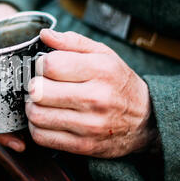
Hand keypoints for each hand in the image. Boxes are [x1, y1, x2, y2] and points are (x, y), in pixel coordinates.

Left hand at [26, 29, 157, 157]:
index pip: (50, 65)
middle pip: (39, 91)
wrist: (146, 121)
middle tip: (40, 86)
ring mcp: (89, 125)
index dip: (41, 64)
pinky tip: (47, 119)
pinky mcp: (82, 146)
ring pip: (37, 115)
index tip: (47, 68)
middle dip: (34, 86)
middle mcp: (96, 98)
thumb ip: (73, 42)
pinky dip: (37, 127)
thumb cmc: (119, 83)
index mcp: (101, 70)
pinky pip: (42, 137)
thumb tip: (45, 34)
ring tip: (42, 103)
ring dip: (33, 107)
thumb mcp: (104, 55)